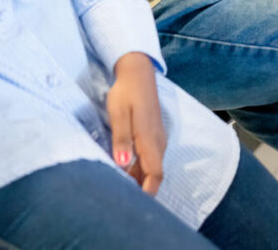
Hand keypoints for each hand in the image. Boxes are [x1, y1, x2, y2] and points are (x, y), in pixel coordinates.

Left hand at [107, 52, 165, 195]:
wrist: (137, 71)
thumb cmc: (126, 92)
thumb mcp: (119, 114)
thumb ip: (121, 140)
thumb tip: (122, 164)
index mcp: (150, 140)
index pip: (155, 174)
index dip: (147, 192)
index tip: (136, 207)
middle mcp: (158, 142)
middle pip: (153, 173)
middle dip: (141, 189)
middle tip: (122, 201)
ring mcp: (157, 137)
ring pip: (151, 165)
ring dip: (139, 178)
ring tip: (120, 188)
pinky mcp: (153, 132)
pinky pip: (149, 156)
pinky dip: (139, 167)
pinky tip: (124, 168)